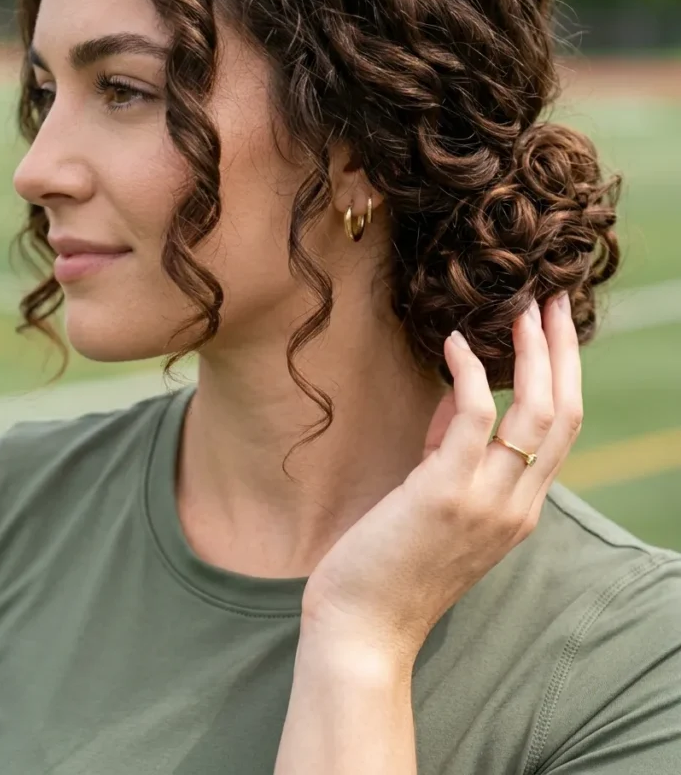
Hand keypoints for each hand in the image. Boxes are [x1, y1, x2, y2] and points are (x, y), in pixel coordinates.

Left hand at [301, 293, 582, 662]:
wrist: (363, 629)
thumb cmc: (391, 564)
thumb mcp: (436, 501)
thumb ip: (452, 449)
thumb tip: (460, 392)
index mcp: (519, 509)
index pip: (563, 431)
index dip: (566, 374)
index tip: (554, 327)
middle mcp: (516, 506)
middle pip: (564, 414)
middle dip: (562, 352)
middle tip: (552, 301)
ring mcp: (487, 502)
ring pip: (536, 413)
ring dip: (533, 353)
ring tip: (520, 309)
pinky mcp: (445, 494)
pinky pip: (476, 419)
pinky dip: (471, 374)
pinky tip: (455, 343)